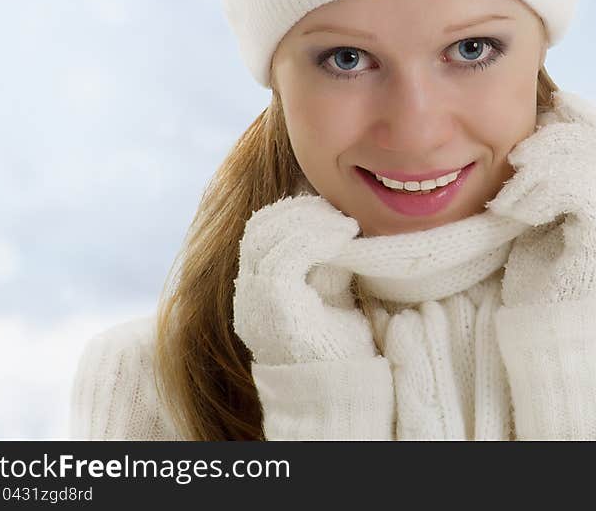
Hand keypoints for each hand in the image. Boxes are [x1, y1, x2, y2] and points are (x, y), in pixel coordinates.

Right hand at [232, 194, 377, 364]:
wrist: (340, 389)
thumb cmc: (340, 345)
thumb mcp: (330, 291)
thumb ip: (323, 260)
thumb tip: (335, 221)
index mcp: (257, 289)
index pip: (259, 232)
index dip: (291, 211)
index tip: (329, 207)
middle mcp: (248, 294)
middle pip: (258, 228)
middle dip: (299, 210)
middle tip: (337, 210)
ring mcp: (256, 301)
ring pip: (269, 236)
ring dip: (312, 220)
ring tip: (347, 224)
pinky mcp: (273, 306)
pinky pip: (287, 256)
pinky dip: (318, 237)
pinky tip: (345, 236)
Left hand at [486, 90, 595, 304]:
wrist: (548, 336)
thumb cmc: (536, 285)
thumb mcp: (538, 223)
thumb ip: (544, 186)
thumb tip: (527, 143)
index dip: (584, 114)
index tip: (554, 102)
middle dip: (557, 136)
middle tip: (519, 156)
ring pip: (591, 159)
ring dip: (542, 164)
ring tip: (511, 189)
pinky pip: (580, 188)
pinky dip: (540, 192)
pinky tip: (515, 211)